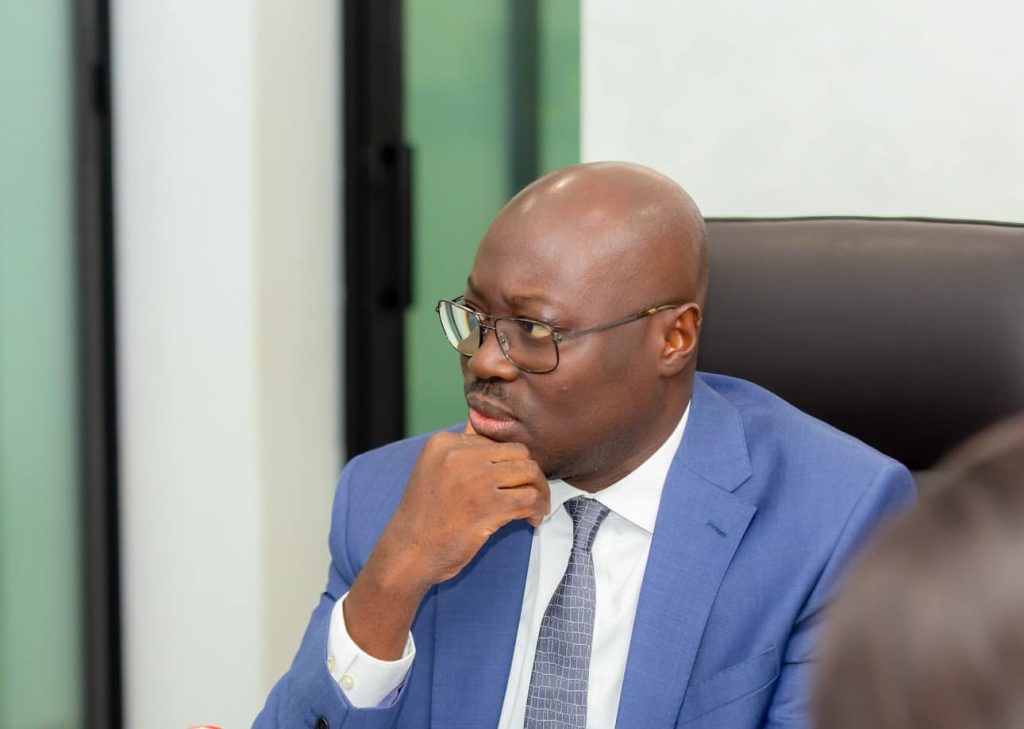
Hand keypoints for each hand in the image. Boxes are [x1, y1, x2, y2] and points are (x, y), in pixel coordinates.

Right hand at [344, 420, 549, 658]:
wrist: (408, 552)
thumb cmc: (424, 516)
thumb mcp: (434, 471)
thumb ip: (462, 455)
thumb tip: (500, 448)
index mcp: (444, 443)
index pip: (494, 442)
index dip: (507, 464)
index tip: (510, 482)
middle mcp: (459, 455)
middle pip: (518, 452)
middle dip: (530, 473)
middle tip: (532, 492)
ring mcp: (475, 480)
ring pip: (529, 472)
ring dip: (540, 491)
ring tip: (537, 506)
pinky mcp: (488, 506)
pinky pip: (529, 498)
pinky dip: (537, 509)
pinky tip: (532, 519)